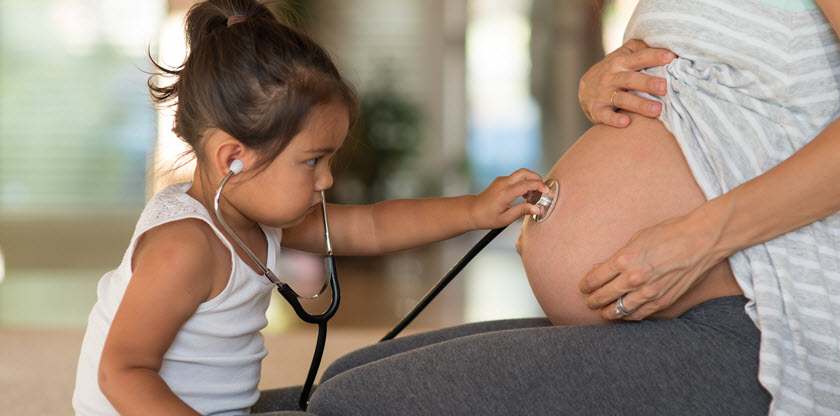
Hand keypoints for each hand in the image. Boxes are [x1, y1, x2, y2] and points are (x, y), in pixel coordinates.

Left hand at [469, 168, 549, 229]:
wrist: (472, 211)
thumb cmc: (487, 217)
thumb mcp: (506, 218)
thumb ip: (522, 211)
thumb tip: (538, 209)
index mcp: (505, 193)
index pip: (526, 184)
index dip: (539, 186)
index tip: (546, 192)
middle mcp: (503, 183)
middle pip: (525, 172)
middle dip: (537, 179)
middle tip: (542, 190)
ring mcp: (501, 180)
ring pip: (521, 174)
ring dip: (530, 181)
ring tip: (532, 197)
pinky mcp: (501, 181)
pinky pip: (516, 178)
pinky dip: (524, 183)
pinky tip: (524, 196)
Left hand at [578, 211, 724, 319]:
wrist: (700, 240)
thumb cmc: (669, 233)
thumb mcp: (637, 239)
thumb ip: (618, 257)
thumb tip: (600, 269)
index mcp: (624, 259)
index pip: (594, 279)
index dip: (585, 285)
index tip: (583, 287)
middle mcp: (634, 278)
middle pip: (603, 296)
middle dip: (592, 300)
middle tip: (589, 301)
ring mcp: (649, 291)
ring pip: (619, 310)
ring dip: (607, 312)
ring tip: (603, 312)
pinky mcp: (663, 300)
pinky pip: (639, 314)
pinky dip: (628, 316)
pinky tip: (624, 314)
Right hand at [579, 39, 675, 127]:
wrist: (585, 90)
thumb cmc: (613, 71)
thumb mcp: (622, 55)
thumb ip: (640, 48)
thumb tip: (665, 42)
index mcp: (620, 62)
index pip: (640, 57)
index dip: (655, 56)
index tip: (671, 57)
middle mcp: (611, 77)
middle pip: (631, 79)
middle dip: (648, 83)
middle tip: (664, 87)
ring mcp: (603, 94)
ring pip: (622, 99)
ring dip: (639, 104)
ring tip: (657, 110)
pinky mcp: (596, 110)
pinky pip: (604, 115)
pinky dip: (614, 119)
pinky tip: (625, 123)